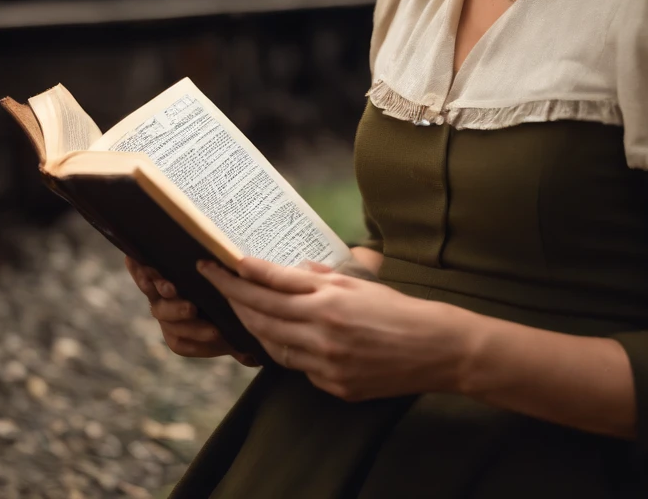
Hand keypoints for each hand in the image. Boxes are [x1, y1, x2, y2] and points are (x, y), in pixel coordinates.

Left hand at [124, 256, 259, 366]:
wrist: (219, 306)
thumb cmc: (231, 322)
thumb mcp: (237, 337)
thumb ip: (241, 348)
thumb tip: (250, 357)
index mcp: (184, 340)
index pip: (183, 340)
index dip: (198, 335)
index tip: (216, 332)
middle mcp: (169, 323)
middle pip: (168, 319)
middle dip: (178, 313)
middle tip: (192, 308)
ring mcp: (161, 304)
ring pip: (155, 299)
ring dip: (158, 290)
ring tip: (165, 284)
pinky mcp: (155, 285)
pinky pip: (144, 278)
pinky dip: (137, 269)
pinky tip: (132, 258)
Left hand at [198, 257, 470, 400]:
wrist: (434, 348)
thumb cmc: (398, 308)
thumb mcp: (359, 282)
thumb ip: (320, 277)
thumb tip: (286, 273)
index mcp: (330, 299)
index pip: (272, 283)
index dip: (241, 273)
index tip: (219, 262)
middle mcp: (322, 330)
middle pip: (262, 313)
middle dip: (233, 296)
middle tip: (213, 281)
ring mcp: (325, 362)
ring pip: (271, 343)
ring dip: (250, 325)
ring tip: (236, 308)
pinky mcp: (332, 385)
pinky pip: (296, 366)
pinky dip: (282, 350)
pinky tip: (274, 338)